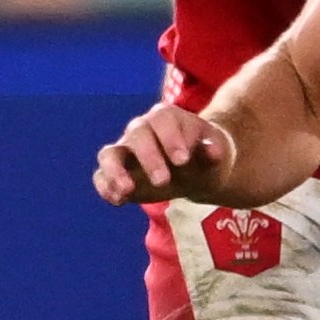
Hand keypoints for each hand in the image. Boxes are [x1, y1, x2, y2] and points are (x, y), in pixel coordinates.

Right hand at [92, 104, 235, 204]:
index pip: (163, 119)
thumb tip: (214, 152)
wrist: (195, 170)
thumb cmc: (205, 156)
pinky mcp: (116, 174)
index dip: (170, 138)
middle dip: (149, 157)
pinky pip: (101, 177)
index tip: (183, 161)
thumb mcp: (217, 152)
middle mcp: (141, 130)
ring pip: (109, 154)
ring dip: (115, 171)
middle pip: (137, 135)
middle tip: (163, 181)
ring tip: (127, 191)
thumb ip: (215, 150)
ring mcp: (125, 151)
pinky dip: (105, 188)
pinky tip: (118, 201)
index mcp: (166, 117)